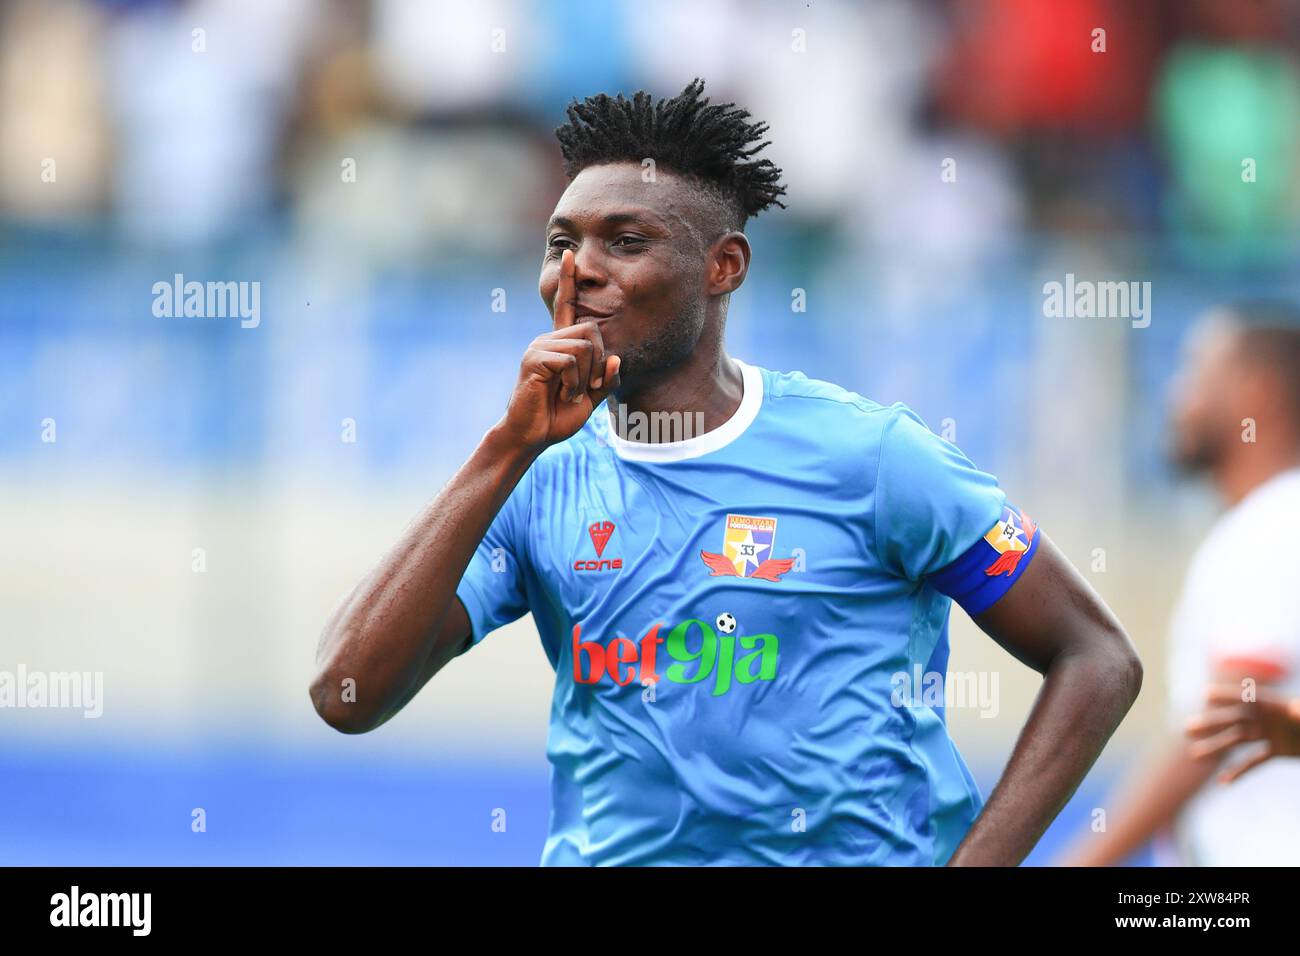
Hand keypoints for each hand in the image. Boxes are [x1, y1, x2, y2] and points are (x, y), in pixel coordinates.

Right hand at [498, 248, 620, 451]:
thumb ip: (606, 379)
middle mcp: (548, 339)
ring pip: (584, 346)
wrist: (532, 435)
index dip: (568, 280)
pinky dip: (575, 381)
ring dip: (586, 377)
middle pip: (591, 329)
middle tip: (584, 388)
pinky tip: (562, 393)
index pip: (565, 305)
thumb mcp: (591, 398)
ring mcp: (539, 346)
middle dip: (598, 363)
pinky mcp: (534, 359)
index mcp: (560, 343)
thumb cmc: (558, 417)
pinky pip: (571, 360)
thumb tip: (616, 359)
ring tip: (570, 393)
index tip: (570, 254)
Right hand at [1186, 684, 1299, 782]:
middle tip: (1188, 728)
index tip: (1206, 695)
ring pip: (1238, 741)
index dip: (1229, 696)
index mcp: (1278, 705)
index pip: (1250, 698)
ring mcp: (1271, 734)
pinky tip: (1222, 782)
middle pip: (1236, 720)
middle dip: (1212, 724)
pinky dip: (1238, 771)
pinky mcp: (1276, 751)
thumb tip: (1294, 709)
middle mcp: (1270, 718)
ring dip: (1217, 747)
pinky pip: (1253, 761)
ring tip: (1195, 755)